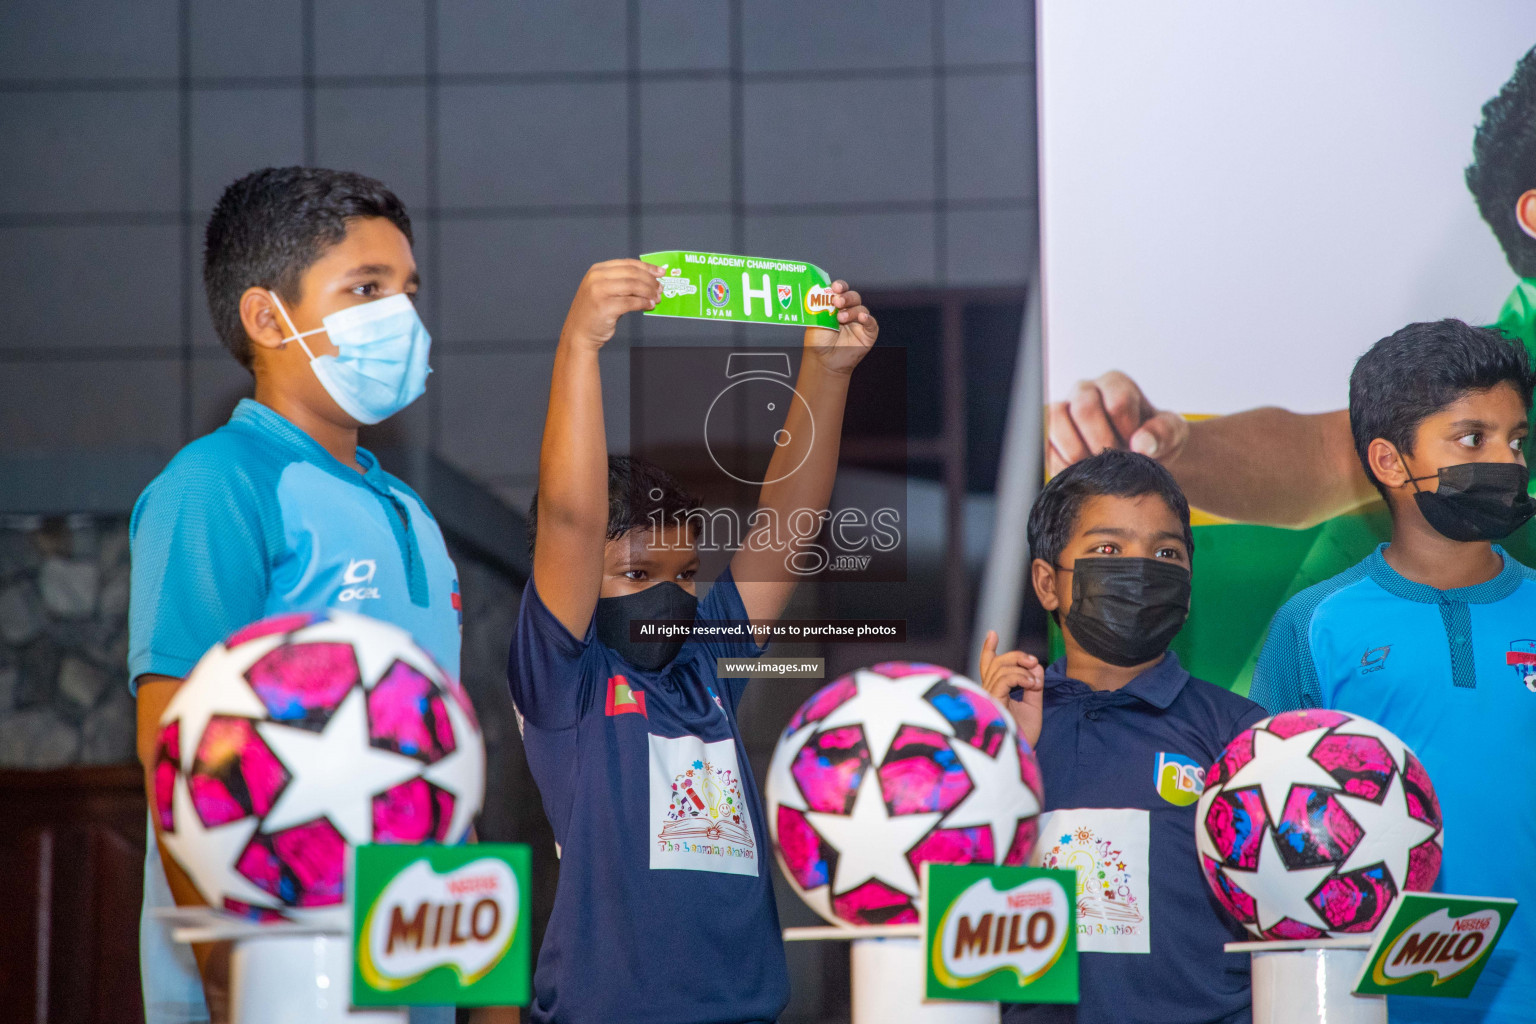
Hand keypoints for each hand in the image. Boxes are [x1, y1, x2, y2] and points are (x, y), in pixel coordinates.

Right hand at [560, 259, 662, 349]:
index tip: (660, 272)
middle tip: (660, 288)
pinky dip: (643, 303)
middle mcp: (597, 278)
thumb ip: (621, 283)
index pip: (627, 264)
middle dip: (650, 281)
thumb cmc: (594, 313)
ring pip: (633, 286)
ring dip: (649, 292)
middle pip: (632, 273)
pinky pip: (631, 302)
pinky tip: (649, 306)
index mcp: (597, 270)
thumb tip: (649, 281)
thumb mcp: (604, 290)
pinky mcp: (605, 307)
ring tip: (657, 298)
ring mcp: (599, 291)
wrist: (579, 334)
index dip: (647, 267)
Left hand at [805, 280, 876, 374]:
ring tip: (841, 318)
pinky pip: (872, 323)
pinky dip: (868, 319)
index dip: (840, 286)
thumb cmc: (818, 342)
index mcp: (835, 306)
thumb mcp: (816, 320)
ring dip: (852, 311)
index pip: (840, 291)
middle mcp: (848, 311)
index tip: (835, 287)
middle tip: (838, 301)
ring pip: (861, 309)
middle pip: (853, 297)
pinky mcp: (867, 333)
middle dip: (846, 297)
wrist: (824, 361)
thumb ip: (821, 306)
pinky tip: (862, 318)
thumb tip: (824, 293)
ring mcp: (858, 322)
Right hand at [978, 629, 1043, 747]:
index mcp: (995, 693)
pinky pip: (1004, 678)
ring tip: (1035, 682)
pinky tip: (1032, 686)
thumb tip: (1037, 667)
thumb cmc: (1022, 736)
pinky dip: (1021, 677)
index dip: (988, 649)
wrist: (1019, 756)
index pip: (988, 667)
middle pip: (996, 663)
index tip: (992, 634)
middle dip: (1016, 656)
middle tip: (1034, 662)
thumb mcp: (1033, 707)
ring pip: (1001, 668)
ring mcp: (988, 697)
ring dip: (1023, 669)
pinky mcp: (991, 702)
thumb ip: (1034, 687)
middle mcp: (988, 693)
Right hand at [1047, 370, 1187, 473]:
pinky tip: (1079, 473)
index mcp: (1116, 383)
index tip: (1136, 449)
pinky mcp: (1048, 433)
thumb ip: (1162, 434)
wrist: (1136, 459)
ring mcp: (1063, 410)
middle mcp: (1085, 390)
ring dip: (1076, 450)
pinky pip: (1043, 442)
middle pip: (1084, 408)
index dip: (1128, 432)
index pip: (1117, 402)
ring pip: (1056, 420)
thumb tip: (1141, 444)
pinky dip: (1060, 462)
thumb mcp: (1171, 434)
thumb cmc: (1154, 441)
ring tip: (1094, 467)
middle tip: (1113, 461)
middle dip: (1101, 442)